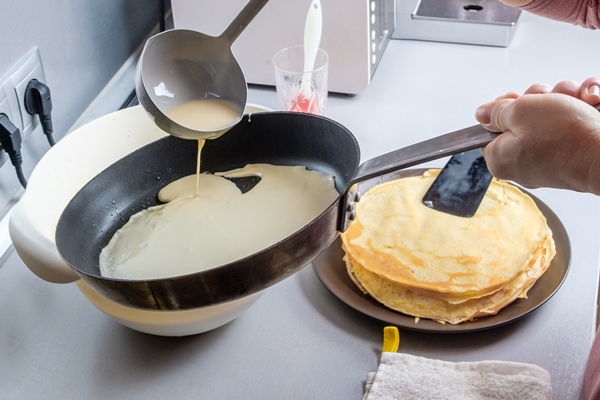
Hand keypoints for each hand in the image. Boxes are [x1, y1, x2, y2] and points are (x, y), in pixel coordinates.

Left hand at [475, 78, 599, 193]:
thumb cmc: (565, 136)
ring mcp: (549, 159)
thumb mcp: (520, 111)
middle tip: (549, 99)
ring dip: (566, 98)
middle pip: (522, 119)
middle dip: (540, 99)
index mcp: (501, 158)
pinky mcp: (574, 153)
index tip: (518, 99)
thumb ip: (497, 111)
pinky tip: (593, 102)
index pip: (490, 129)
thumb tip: (483, 114)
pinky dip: (584, 107)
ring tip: (578, 99)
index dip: (504, 108)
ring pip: (551, 116)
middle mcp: (523, 163)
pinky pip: (573, 123)